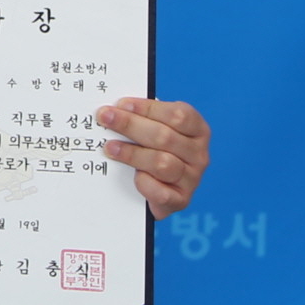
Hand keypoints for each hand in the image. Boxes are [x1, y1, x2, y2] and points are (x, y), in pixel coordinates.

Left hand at [98, 97, 210, 216]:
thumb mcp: (154, 130)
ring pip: (162, 163)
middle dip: (130, 125)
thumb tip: (115, 109)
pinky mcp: (180, 200)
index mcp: (197, 130)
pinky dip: (144, 183)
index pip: (178, 115)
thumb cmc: (155, 151)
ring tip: (110, 148)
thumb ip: (143, 119)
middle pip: (165, 137)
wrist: (160, 191)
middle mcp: (199, 154)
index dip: (148, 108)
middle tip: (105, 118)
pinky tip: (133, 176)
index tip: (121, 104)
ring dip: (132, 154)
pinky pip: (161, 192)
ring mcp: (192, 179)